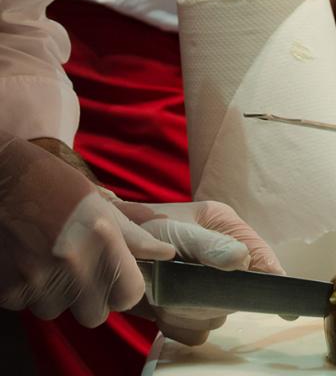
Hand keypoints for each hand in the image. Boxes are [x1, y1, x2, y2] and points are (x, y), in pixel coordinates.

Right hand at [0, 135, 173, 325]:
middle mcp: (73, 261)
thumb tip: (165, 249)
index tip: (120, 279)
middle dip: (91, 298)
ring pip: (57, 311)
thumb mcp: (97, 199)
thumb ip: (132, 230)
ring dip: (56, 294)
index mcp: (102, 236)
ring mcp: (38, 278)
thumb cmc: (52, 182)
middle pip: (95, 314)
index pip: (129, 295)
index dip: (125, 289)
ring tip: (49, 258)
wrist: (1, 175)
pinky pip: (26, 306)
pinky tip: (26, 259)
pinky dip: (26, 290)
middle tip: (83, 270)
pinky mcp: (8, 288)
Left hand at [114, 199, 282, 344]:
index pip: (261, 257)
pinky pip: (197, 331)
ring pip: (218, 316)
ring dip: (191, 313)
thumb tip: (242, 261)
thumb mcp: (175, 231)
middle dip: (213, 299)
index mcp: (226, 228)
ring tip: (167, 296)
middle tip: (187, 290)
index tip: (284, 305)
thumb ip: (208, 246)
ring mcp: (204, 283)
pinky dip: (179, 326)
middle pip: (240, 294)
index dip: (274, 279)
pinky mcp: (186, 306)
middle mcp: (221, 256)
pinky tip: (162, 309)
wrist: (104, 248)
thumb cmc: (141, 227)